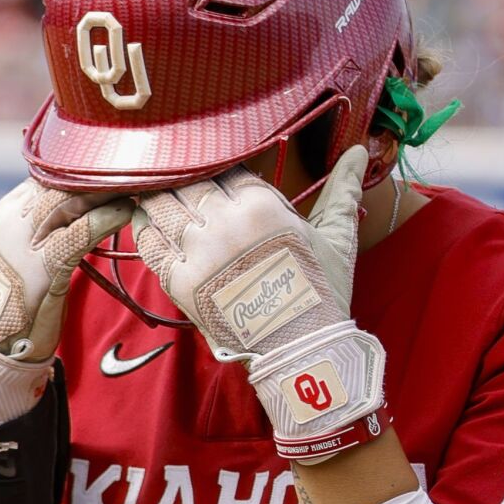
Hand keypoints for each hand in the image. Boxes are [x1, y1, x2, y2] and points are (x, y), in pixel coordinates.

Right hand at [0, 180, 130, 428]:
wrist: (2, 342)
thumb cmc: (27, 297)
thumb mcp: (35, 250)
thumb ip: (54, 222)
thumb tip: (89, 198)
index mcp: (10, 211)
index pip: (51, 173)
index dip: (86, 167)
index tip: (119, 162)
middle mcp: (13, 219)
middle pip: (61, 182)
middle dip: (100, 173)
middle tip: (138, 165)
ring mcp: (24, 241)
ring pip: (69, 201)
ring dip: (107, 190)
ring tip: (140, 181)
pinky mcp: (42, 266)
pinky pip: (77, 235)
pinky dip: (104, 221)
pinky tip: (127, 211)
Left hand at [131, 146, 366, 355]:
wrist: (301, 351)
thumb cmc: (322, 294)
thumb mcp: (338, 235)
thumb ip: (342, 188)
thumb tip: (360, 151)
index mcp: (262, 206)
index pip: (226, 169)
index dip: (217, 167)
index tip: (211, 169)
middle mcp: (226, 223)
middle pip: (189, 183)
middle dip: (182, 177)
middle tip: (172, 172)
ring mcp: (199, 254)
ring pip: (162, 206)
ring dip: (156, 196)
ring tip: (152, 190)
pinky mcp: (179, 283)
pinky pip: (148, 244)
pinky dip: (143, 228)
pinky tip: (143, 219)